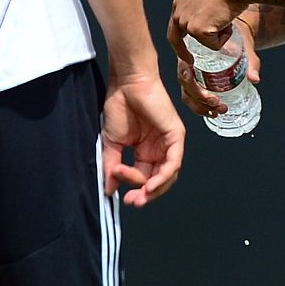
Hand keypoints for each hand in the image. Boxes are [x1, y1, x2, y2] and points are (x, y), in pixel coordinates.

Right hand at [100, 71, 184, 207]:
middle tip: (133, 202)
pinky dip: (163, 176)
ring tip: (140, 195)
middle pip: (158, 180)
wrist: (126, 84)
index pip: (143, 177)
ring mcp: (169, 142)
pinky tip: (150, 184)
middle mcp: (159, 148)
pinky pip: (173, 162)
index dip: (133, 188)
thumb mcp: (112, 143)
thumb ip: (111, 167)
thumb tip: (108, 190)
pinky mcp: (176, 135)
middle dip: (146, 194)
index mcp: (145, 150)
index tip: (117, 192)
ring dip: (155, 189)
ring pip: (168, 175)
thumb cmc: (119, 105)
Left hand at [166, 0, 242, 62]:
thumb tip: (204, 17)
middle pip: (176, 39)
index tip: (184, 48)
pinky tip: (228, 23)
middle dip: (183, 53)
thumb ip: (200, 6)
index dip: (179, 39)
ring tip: (227, 20)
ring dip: (218, 37)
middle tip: (191, 61)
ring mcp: (187, 22)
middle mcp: (179, 13)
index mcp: (179, 3)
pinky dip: (224, 39)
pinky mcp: (197, 30)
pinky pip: (214, 45)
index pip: (174, 25)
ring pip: (203, 42)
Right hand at [175, 12, 260, 118]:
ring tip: (218, 111)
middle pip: (185, 86)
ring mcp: (191, 72)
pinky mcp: (197, 79)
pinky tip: (213, 112)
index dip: (192, 85)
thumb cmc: (236, 35)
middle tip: (218, 104)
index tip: (210, 94)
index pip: (184, 70)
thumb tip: (254, 79)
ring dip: (200, 107)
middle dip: (200, 99)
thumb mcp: (244, 44)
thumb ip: (250, 61)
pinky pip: (192, 96)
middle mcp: (188, 61)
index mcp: (193, 49)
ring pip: (187, 95)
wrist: (235, 31)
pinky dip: (200, 107)